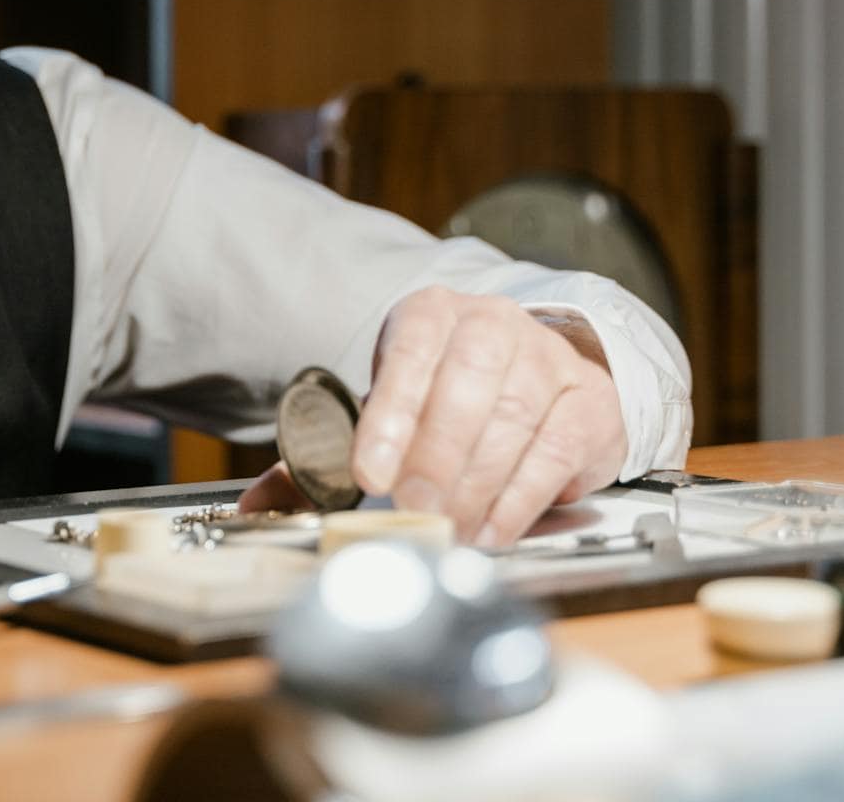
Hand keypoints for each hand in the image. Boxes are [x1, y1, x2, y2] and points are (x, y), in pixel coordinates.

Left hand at [240, 288, 626, 545]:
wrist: (534, 379)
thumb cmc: (443, 401)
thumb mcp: (383, 416)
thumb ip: (322, 461)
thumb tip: (256, 507)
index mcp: (429, 315)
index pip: (406, 354)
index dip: (389, 415)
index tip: (369, 473)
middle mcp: (493, 323)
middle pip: (467, 383)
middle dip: (437, 456)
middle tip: (414, 510)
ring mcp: (547, 358)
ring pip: (513, 417)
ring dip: (475, 484)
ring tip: (448, 528)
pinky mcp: (588, 402)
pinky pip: (554, 450)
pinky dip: (519, 498)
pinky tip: (490, 527)